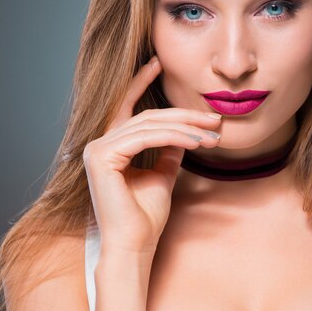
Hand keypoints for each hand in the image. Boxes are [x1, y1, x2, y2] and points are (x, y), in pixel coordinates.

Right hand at [83, 56, 221, 270]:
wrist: (135, 246)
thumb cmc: (146, 218)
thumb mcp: (162, 176)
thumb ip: (168, 152)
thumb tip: (182, 136)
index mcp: (110, 147)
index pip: (126, 107)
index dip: (139, 82)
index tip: (157, 63)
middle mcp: (99, 144)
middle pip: (147, 117)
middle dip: (184, 115)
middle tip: (214, 119)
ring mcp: (97, 149)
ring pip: (149, 125)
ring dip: (186, 128)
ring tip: (213, 134)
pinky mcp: (102, 157)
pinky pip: (146, 138)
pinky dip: (175, 137)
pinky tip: (197, 141)